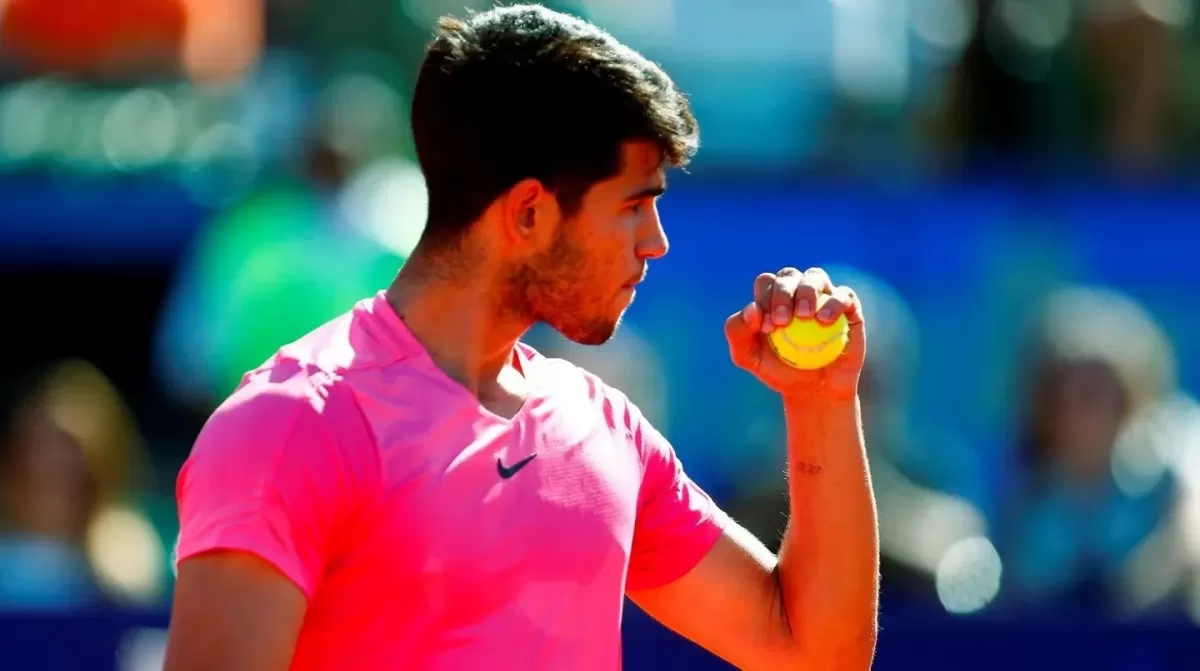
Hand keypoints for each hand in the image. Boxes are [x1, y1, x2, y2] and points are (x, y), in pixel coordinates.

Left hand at [724, 267, 865, 400]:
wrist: (814, 391)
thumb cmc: (779, 371)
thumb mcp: (748, 357)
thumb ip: (737, 332)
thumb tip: (751, 309)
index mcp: (772, 297)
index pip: (766, 283)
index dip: (765, 299)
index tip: (769, 327)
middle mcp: (797, 290)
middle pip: (788, 275)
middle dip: (782, 294)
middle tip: (783, 321)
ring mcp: (823, 296)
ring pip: (815, 276)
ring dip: (807, 292)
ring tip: (805, 316)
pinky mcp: (848, 307)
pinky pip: (844, 295)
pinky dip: (833, 303)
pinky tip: (824, 320)